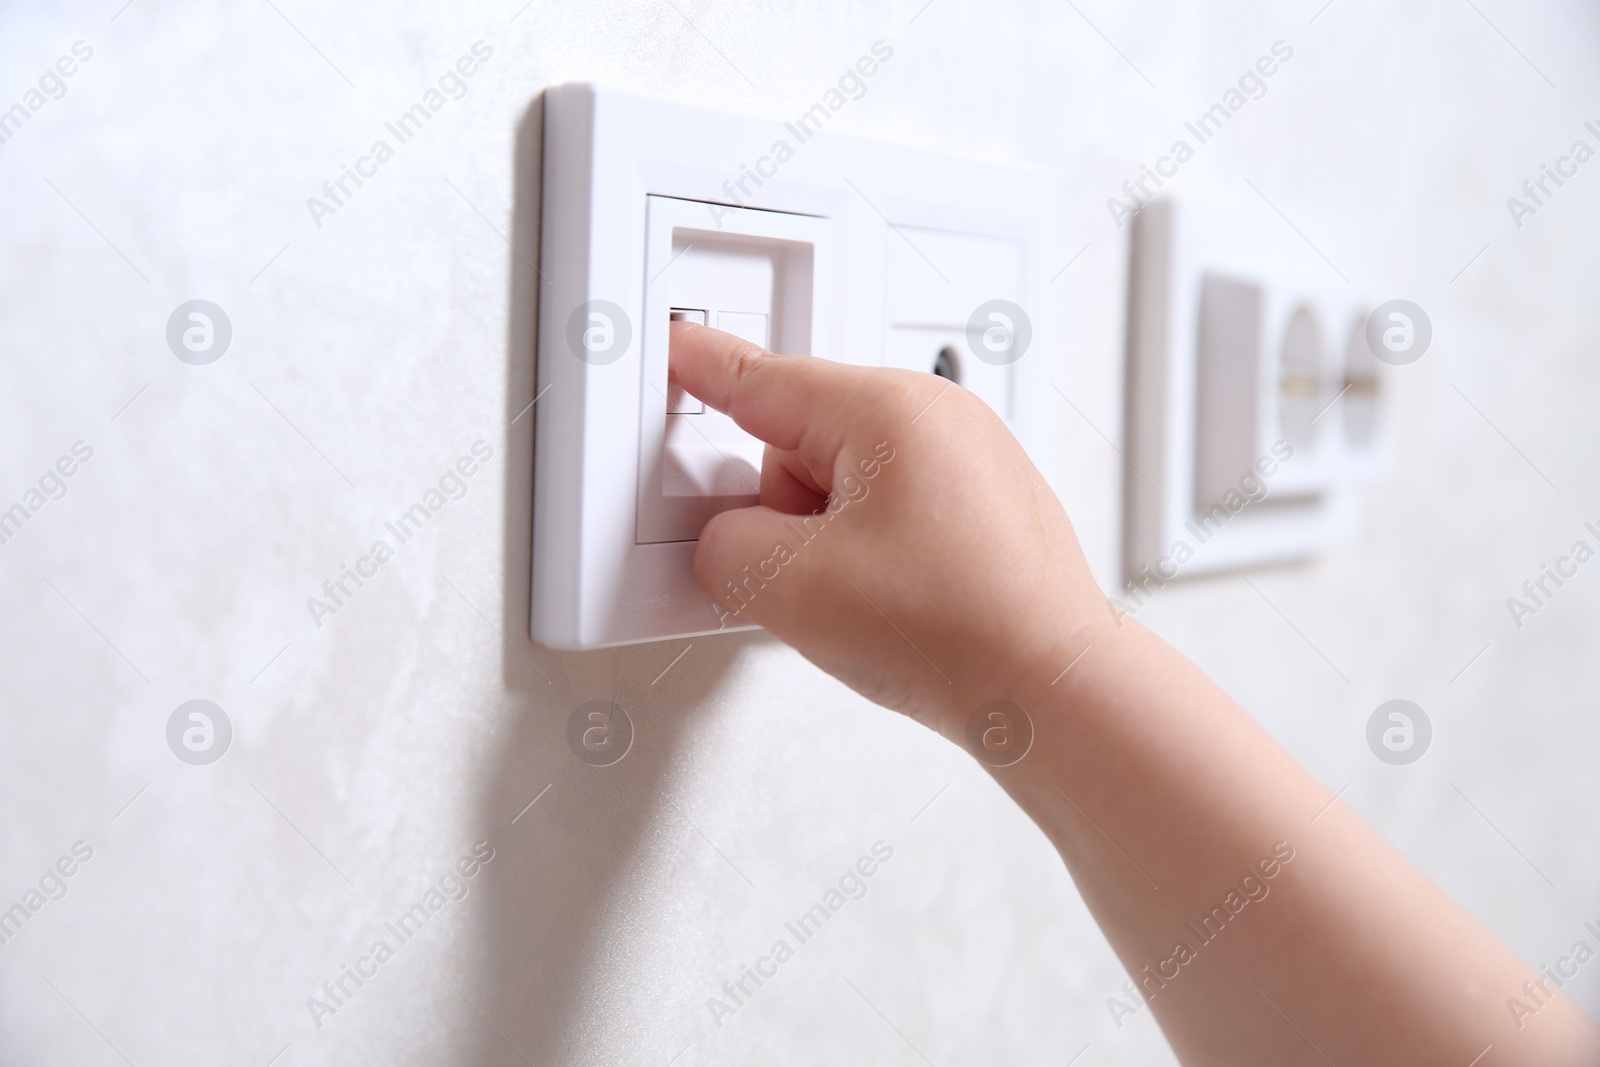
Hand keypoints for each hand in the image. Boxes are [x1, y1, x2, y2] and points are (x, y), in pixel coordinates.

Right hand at [669, 321, 1104, 733]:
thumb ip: (723, 546)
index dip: (700, 368)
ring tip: (871, 603)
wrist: (1054, 691)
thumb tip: (728, 544)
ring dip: (830, 543)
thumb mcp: (792, 587)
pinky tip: (895, 607)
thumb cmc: (962, 630)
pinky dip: (875, 557)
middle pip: (801, 444)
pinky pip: (893, 514)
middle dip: (784, 512)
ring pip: (845, 487)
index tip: (671, 346)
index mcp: (890, 409)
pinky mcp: (987, 508)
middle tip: (808, 576)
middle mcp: (939, 418)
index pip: (761, 379)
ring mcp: (972, 461)